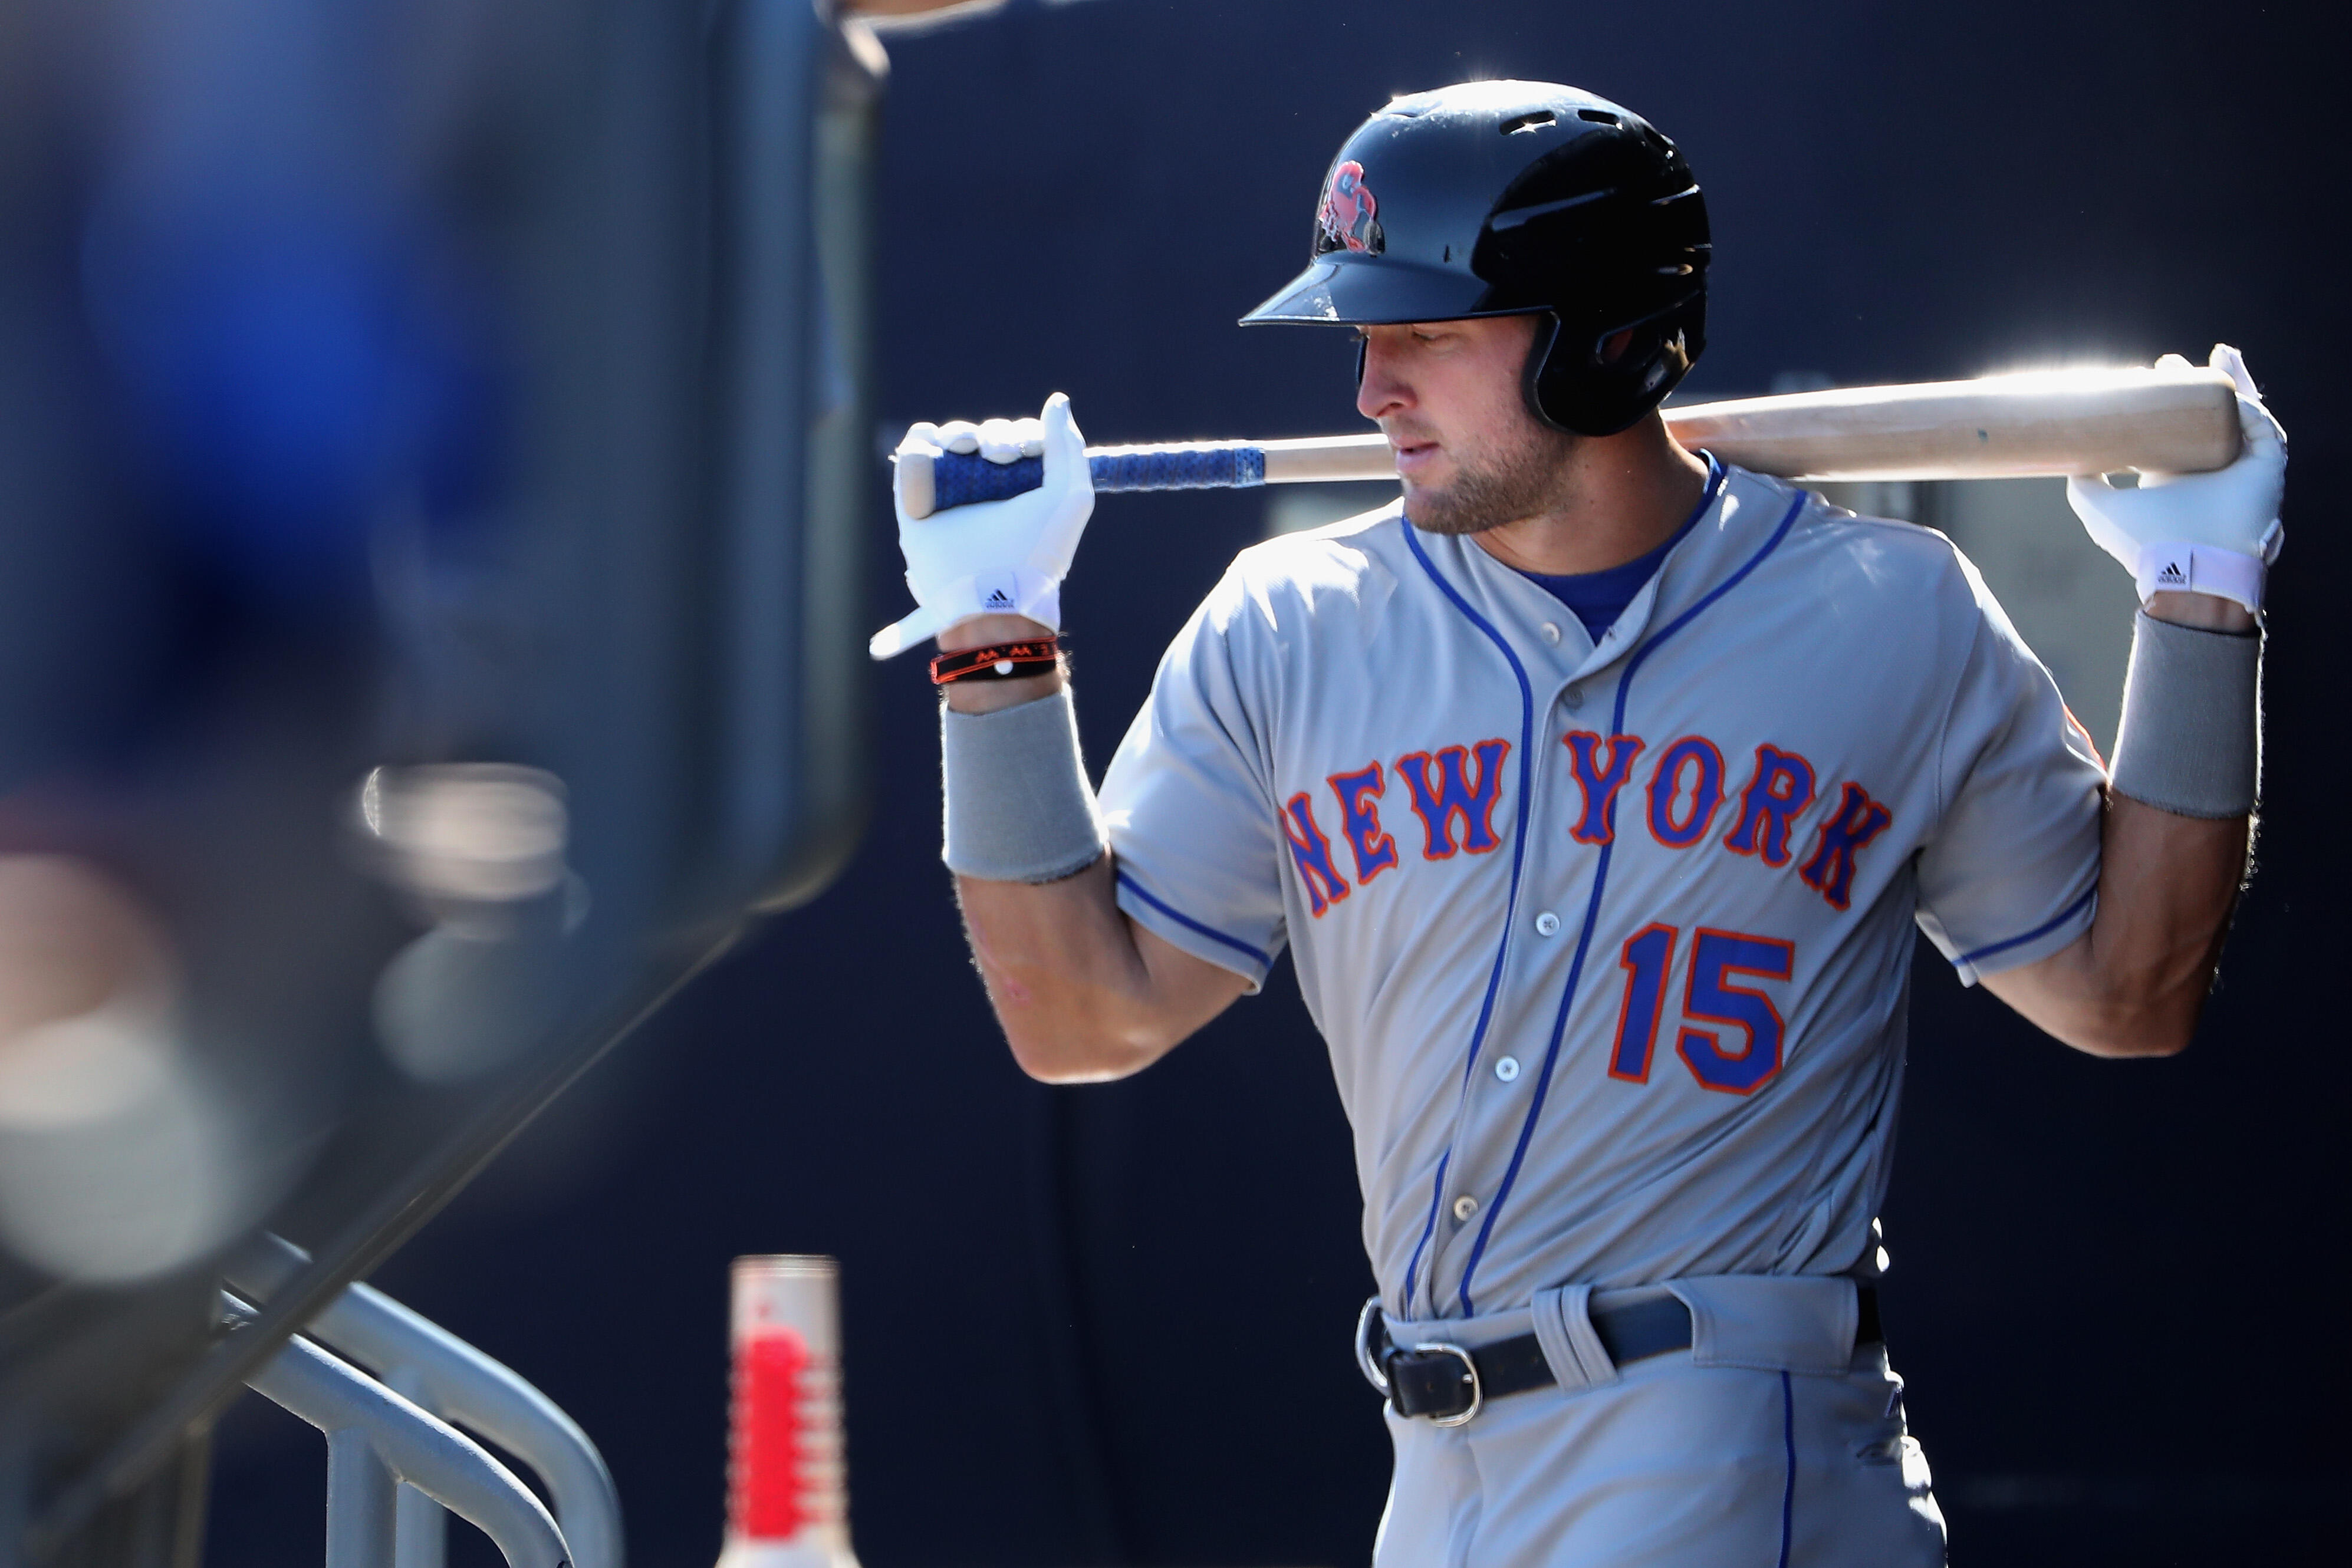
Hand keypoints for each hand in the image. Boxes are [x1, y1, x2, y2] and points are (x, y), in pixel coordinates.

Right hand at [868, 393, 1094, 659]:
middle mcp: (985, 492)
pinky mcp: (916, 503)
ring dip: (962, 433)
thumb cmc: (1037, 550)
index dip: (1022, 436)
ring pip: (951, 442)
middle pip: (985, 439)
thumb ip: (1069, 445)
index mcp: (1022, 489)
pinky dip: (922, 440)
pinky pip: (914, 456)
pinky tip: (938, 441)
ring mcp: (949, 497)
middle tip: (999, 457)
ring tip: (968, 449)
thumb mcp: (1071, 495)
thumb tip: (1057, 401)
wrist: (993, 596)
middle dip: (995, 436)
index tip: (1026, 451)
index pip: (1018, 443)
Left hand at [2066, 344, 2285, 615]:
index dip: (2165, 400)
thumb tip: (2069, 458)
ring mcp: (2240, 467)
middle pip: (2209, 413)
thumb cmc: (2142, 541)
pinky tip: (2232, 394)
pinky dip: (2251, 411)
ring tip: (2220, 356)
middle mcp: (2208, 467)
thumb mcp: (2099, 508)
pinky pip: (2265, 432)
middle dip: (2199, 383)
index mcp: (2175, 472)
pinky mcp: (2267, 472)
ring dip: (2233, 384)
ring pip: (2242, 414)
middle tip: (2173, 362)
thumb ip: (2082, 484)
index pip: (2175, 427)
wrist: (2183, 565)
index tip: (2144, 376)